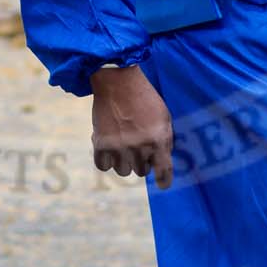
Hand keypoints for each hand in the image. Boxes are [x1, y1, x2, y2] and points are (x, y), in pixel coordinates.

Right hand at [90, 64, 174, 187]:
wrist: (117, 81)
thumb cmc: (144, 98)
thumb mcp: (164, 116)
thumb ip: (165, 140)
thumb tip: (162, 161)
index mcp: (158, 139)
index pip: (164, 170)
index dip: (164, 181)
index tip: (162, 185)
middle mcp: (139, 146)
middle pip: (141, 171)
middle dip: (141, 161)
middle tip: (137, 147)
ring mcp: (119, 146)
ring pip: (123, 171)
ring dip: (123, 161)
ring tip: (122, 144)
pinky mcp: (101, 144)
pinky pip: (104, 166)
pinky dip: (106, 159)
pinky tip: (109, 147)